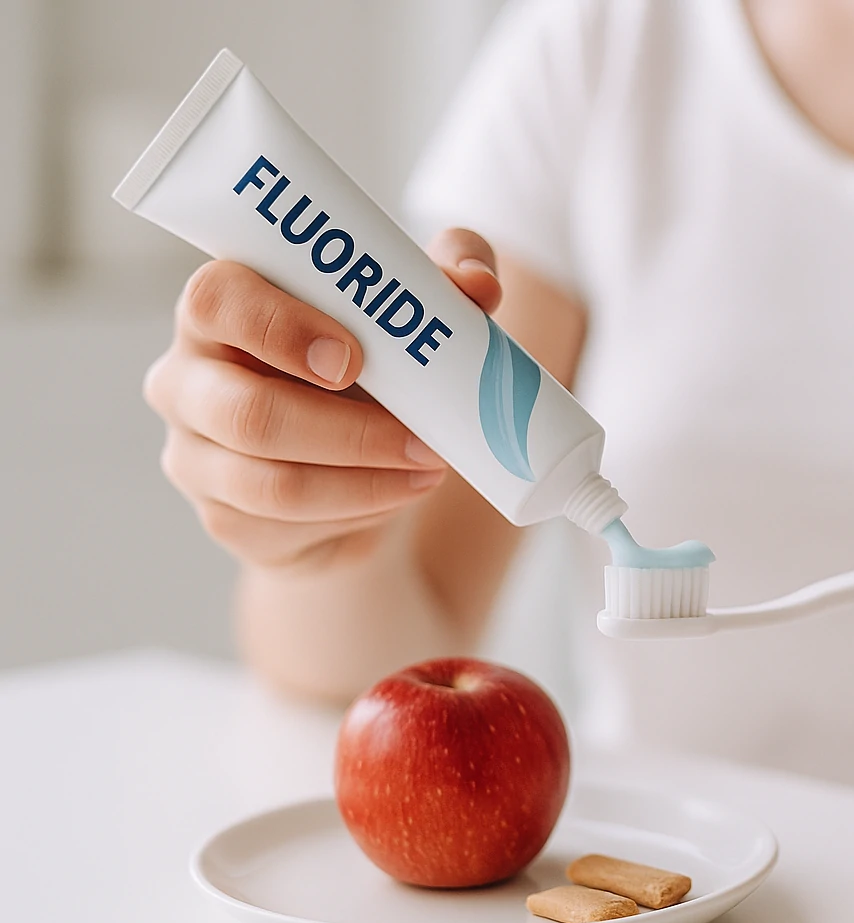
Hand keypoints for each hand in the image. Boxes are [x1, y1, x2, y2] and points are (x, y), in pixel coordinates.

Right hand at [143, 229, 501, 571]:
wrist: (364, 463)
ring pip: (272, 484)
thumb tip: (478, 283)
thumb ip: (448, 277)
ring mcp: (197, 458)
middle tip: (426, 438)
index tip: (354, 357)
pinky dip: (361, 510)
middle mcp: (187, 381)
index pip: (215, 300)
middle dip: (348, 431)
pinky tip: (401, 492)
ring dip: (367, 480)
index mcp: (222, 309)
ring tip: (433, 468)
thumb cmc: (376, 364)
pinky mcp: (226, 520)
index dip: (280, 327)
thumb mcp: (418, 314)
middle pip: (244, 412)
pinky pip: (290, 526)